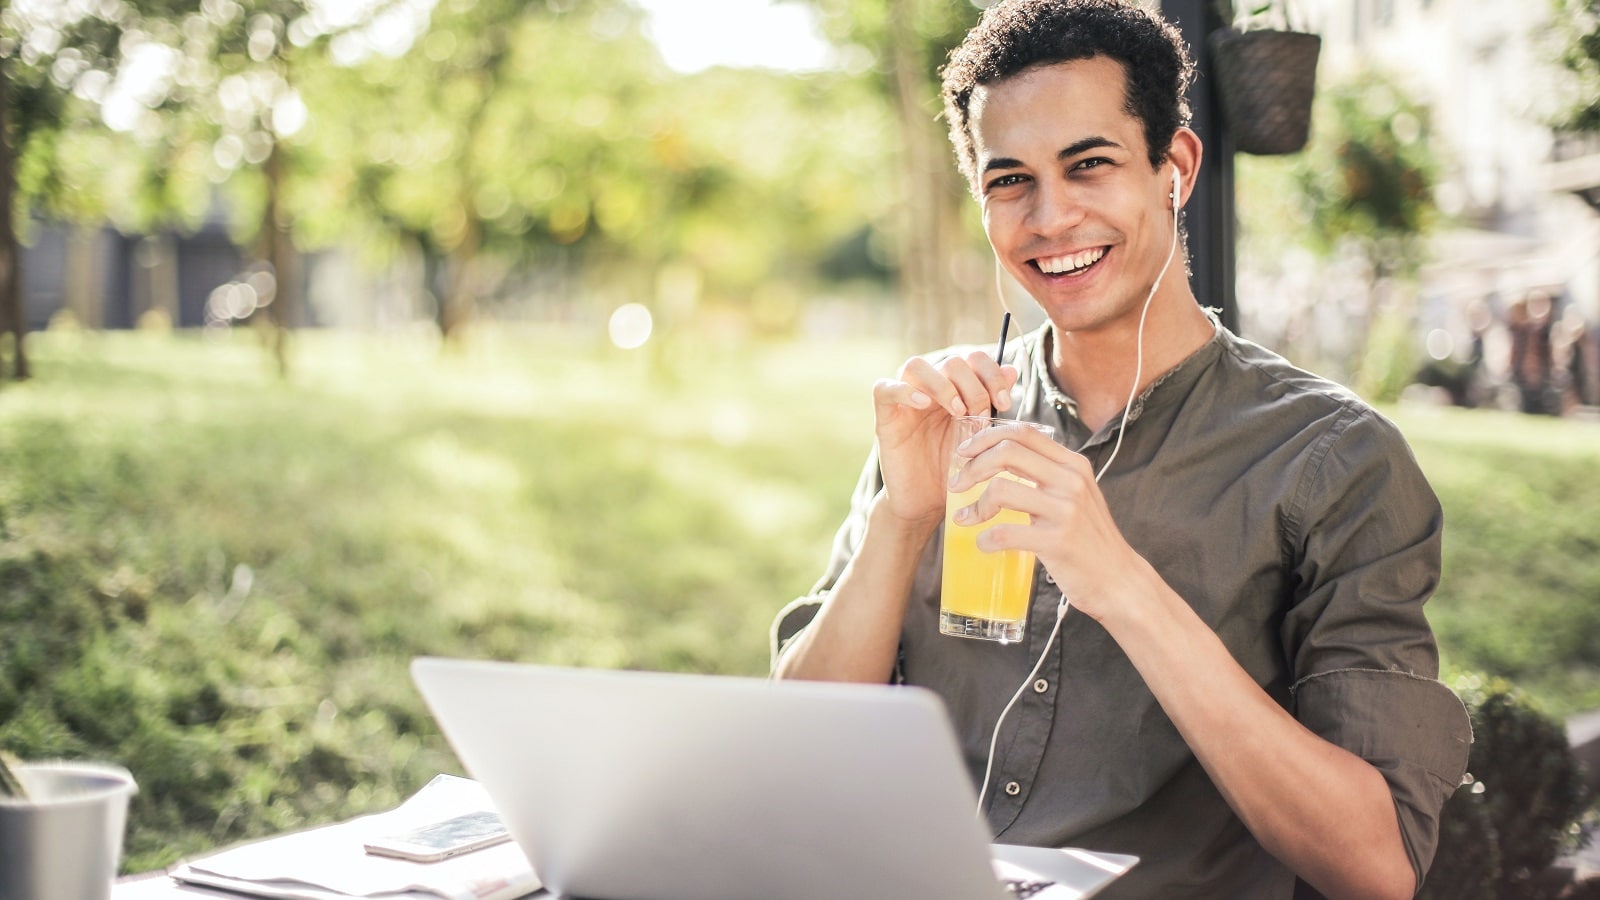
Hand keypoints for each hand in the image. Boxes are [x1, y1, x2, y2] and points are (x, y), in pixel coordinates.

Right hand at [870, 351, 1017, 526]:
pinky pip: (883, 389)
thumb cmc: (955, 472)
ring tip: (958, 411)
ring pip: (915, 366)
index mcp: (955, 391)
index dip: (992, 373)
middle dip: (973, 385)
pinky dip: (904, 390)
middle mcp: (929, 391)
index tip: (1005, 403)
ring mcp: (905, 402)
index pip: (973, 360)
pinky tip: (923, 404)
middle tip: (981, 415)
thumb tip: (1011, 370)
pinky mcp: (885, 418)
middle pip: (950, 362)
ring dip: (942, 384)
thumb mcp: (981, 438)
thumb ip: (993, 404)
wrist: (927, 505)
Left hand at [947, 422, 1142, 619]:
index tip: (964, 452)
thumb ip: (1046, 475)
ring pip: (1002, 490)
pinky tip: (984, 545)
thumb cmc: (1088, 539)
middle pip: (1007, 452)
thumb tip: (999, 459)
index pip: (1023, 432)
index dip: (986, 437)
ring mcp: (1066, 510)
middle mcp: (1071, 481)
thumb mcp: (1075, 496)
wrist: (1118, 580)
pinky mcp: (1058, 541)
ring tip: (965, 519)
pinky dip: (986, 539)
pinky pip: (1005, 533)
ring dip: (974, 505)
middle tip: (956, 485)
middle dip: (972, 467)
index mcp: (1073, 465)